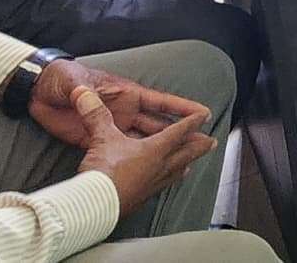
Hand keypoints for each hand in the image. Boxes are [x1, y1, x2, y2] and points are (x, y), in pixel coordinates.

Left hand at [30, 57, 209, 148]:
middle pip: (157, 125)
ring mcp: (112, 128)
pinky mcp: (96, 141)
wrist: (37, 91)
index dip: (181, 108)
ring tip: (184, 160)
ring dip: (162, 149)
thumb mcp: (73, 81)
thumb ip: (81, 90)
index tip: (202, 113)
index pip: (159, 102)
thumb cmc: (61, 78)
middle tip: (202, 143)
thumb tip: (82, 95)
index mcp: (125, 94)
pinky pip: (121, 152)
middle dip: (180, 132)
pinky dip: (135, 160)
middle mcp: (124, 112)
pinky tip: (147, 170)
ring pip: (143, 141)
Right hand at [69, 87, 216, 216]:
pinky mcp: (143, 198)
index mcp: (155, 149)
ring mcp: (153, 184)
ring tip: (191, 163)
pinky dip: (168, 180)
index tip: (205, 116)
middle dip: (199, 146)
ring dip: (186, 164)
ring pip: (176, 171)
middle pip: (186, 153)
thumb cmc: (104, 171)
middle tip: (213, 142)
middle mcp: (160, 166)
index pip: (179, 131)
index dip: (192, 121)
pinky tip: (164, 183)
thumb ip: (95, 114)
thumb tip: (82, 91)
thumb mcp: (101, 138)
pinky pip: (162, 186)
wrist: (96, 205)